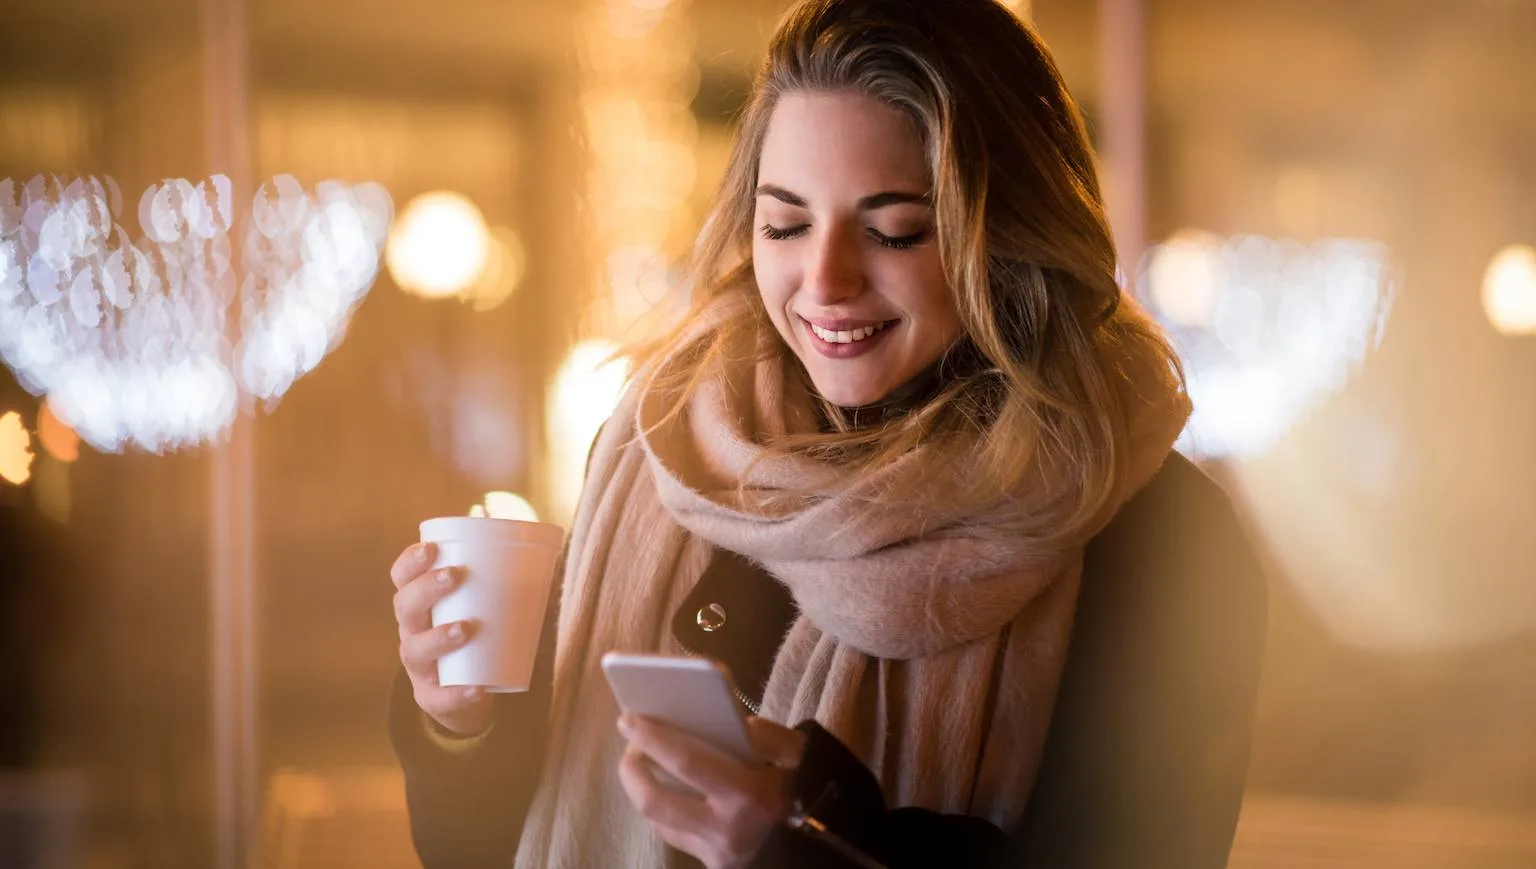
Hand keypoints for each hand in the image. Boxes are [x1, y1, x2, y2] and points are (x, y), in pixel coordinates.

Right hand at [391, 542, 492, 735]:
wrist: (473, 689)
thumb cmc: (480, 635)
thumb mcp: (485, 608)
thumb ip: (510, 582)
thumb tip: (549, 555)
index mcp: (422, 605)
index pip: (403, 579)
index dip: (410, 562)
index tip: (431, 548)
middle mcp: (412, 632)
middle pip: (405, 607)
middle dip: (425, 589)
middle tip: (453, 576)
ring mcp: (419, 667)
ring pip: (415, 650)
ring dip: (438, 637)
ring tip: (466, 628)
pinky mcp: (431, 698)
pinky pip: (437, 698)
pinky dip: (456, 693)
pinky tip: (476, 688)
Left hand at [617, 714, 807, 868]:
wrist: (824, 840)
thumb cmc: (806, 787)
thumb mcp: (797, 753)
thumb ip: (765, 732)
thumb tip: (727, 720)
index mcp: (748, 796)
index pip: (688, 763)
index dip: (653, 739)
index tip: (628, 718)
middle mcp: (726, 830)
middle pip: (656, 801)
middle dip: (632, 768)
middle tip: (629, 740)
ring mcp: (715, 853)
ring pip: (657, 820)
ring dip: (640, 787)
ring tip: (639, 759)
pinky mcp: (710, 865)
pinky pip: (672, 834)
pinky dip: (661, 807)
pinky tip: (662, 785)